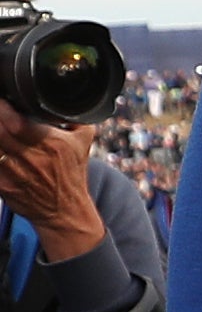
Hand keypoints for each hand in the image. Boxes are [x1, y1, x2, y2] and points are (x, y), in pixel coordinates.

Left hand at [0, 99, 104, 260]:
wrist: (64, 209)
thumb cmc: (73, 173)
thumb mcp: (84, 141)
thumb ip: (74, 119)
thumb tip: (58, 104)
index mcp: (52, 143)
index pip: (17, 122)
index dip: (4, 110)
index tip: (3, 102)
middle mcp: (31, 157)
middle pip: (0, 132)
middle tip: (1, 113)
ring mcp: (13, 172)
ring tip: (2, 130)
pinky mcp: (2, 185)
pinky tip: (3, 152)